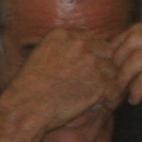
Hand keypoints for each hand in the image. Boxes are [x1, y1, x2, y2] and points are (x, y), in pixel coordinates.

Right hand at [0, 26, 121, 141]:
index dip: (92, 55)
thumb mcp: (40, 56)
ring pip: (113, 70)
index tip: (87, 70)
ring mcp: (91, 62)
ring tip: (100, 96)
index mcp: (63, 34)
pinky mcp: (99, 82)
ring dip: (108, 83)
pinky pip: (115, 89)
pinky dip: (111, 99)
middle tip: (98, 83)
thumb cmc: (28, 88)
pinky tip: (103, 105)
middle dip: (103, 66)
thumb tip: (83, 54)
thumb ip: (63, 49)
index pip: (91, 39)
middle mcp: (79, 44)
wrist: (26, 107)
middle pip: (106, 51)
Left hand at [118, 24, 141, 141]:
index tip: (111, 65)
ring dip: (124, 77)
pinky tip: (135, 100)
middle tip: (114, 79)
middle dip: (118, 59)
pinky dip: (136, 90)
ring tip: (123, 91)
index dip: (118, 45)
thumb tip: (114, 52)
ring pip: (138, 58)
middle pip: (134, 39)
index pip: (137, 29)